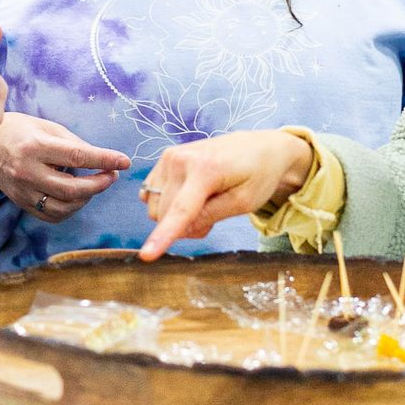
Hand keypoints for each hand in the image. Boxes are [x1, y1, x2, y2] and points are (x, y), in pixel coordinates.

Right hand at [0, 113, 130, 222]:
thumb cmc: (20, 131)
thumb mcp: (47, 127)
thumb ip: (74, 143)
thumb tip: (102, 159)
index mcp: (35, 147)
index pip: (77, 156)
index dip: (105, 159)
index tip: (125, 161)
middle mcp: (27, 172)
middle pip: (72, 188)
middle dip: (100, 184)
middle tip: (112, 174)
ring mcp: (22, 192)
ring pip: (64, 206)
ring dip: (88, 197)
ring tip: (95, 183)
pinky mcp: (21, 204)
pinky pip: (52, 215)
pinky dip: (71, 208)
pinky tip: (77, 196)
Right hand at [138, 130, 314, 259]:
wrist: (259, 148)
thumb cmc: (257, 175)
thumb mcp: (244, 202)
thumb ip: (211, 216)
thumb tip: (179, 229)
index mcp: (205, 168)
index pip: (180, 210)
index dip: (163, 236)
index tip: (145, 256)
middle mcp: (180, 158)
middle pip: (165, 214)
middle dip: (185, 225)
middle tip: (214, 215)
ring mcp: (169, 157)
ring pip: (156, 207)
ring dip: (177, 216)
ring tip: (205, 203)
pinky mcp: (165, 159)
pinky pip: (153, 196)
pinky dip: (169, 203)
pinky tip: (190, 195)